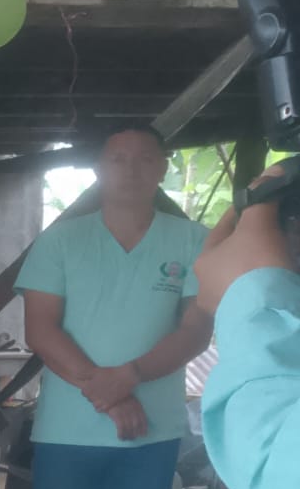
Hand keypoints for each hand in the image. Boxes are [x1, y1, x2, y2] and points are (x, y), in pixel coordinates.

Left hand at [80, 363, 139, 411]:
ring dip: (97, 402)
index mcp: (89, 387)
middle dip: (93, 396)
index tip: (93, 388)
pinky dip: (101, 408)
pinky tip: (106, 403)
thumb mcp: (95, 371)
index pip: (83, 393)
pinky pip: (101, 410)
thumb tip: (75, 374)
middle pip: (89, 399)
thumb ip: (84, 374)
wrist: (126, 377)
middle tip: (100, 392)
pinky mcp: (109, 404)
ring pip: (94, 405)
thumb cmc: (111, 373)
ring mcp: (101, 400)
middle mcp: (93, 395)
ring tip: (102, 398)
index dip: (88, 390)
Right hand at [107, 395, 148, 440]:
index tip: (144, 434)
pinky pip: (121, 428)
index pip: (143, 419)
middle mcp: (133, 410)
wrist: (106, 390)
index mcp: (136, 405)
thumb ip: (131, 405)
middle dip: (136, 433)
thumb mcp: (127, 398)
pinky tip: (120, 438)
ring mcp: (125, 413)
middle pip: (137, 424)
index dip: (144, 427)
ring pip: (130, 427)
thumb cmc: (115, 394)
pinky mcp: (117, 415)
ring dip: (129, 435)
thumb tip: (132, 415)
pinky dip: (122, 434)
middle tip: (134, 438)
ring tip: (126, 439)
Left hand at [195, 165, 293, 315]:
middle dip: (255, 238)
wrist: (265, 316)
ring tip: (284, 248)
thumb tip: (272, 171)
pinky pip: (258, 290)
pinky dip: (270, 279)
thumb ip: (262, 200)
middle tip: (277, 226)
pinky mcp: (245, 317)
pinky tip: (284, 272)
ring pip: (246, 274)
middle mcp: (208, 284)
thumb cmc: (253, 266)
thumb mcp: (257, 226)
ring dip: (264, 260)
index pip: (223, 228)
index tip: (258, 203)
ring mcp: (226, 304)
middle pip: (235, 253)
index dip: (242, 213)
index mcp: (205, 260)